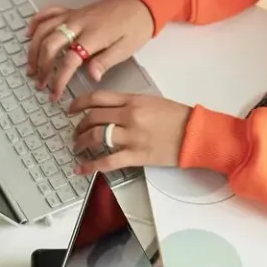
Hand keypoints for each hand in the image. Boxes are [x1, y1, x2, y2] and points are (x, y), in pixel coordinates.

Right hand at [27, 0, 154, 100]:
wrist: (140, 2)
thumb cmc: (135, 27)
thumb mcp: (125, 49)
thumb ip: (105, 62)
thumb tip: (91, 76)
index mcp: (93, 36)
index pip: (69, 60)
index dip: (58, 79)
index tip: (54, 94)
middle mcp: (78, 23)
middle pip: (50, 44)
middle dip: (41, 67)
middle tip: (40, 84)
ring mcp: (73, 15)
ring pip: (43, 29)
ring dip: (33, 49)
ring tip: (31, 67)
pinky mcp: (72, 10)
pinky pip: (48, 12)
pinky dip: (35, 22)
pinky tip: (29, 34)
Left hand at [71, 91, 189, 175]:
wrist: (196, 133)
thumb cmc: (179, 117)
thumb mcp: (153, 101)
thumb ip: (130, 104)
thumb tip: (111, 111)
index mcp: (133, 100)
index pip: (98, 98)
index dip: (79, 103)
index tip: (71, 109)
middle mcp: (129, 116)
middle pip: (93, 118)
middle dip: (79, 126)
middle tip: (75, 133)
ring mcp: (132, 136)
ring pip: (96, 137)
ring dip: (81, 143)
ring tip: (77, 148)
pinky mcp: (136, 155)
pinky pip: (108, 161)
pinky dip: (91, 166)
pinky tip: (81, 169)